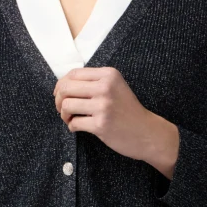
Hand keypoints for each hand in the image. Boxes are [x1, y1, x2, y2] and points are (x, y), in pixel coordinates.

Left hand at [53, 67, 179, 177]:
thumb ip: (94, 82)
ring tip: (70, 118)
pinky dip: (72, 126)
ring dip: (64, 114)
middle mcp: (106, 87)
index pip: (74, 74)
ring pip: (67, 105)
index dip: (61, 84)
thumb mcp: (116, 87)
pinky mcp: (101, 124)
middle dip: (58, 100)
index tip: (60, 94)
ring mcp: (103, 106)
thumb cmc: (128, 111)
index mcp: (109, 75)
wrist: (147, 133)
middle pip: (66, 88)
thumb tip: (63, 86)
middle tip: (62, 108)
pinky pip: (74, 123)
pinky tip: (78, 127)